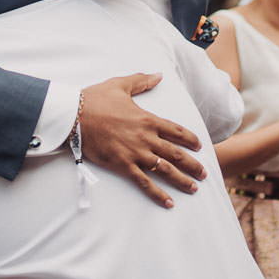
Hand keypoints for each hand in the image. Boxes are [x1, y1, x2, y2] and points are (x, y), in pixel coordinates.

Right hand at [78, 73, 204, 207]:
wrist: (74, 116)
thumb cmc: (95, 99)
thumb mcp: (120, 85)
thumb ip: (142, 81)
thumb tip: (159, 75)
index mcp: (148, 119)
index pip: (177, 131)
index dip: (191, 140)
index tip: (200, 147)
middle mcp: (146, 138)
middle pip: (176, 154)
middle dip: (193, 165)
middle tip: (204, 173)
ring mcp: (135, 153)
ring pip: (165, 170)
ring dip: (182, 180)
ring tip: (194, 188)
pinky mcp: (123, 165)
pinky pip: (145, 182)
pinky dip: (158, 194)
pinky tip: (169, 203)